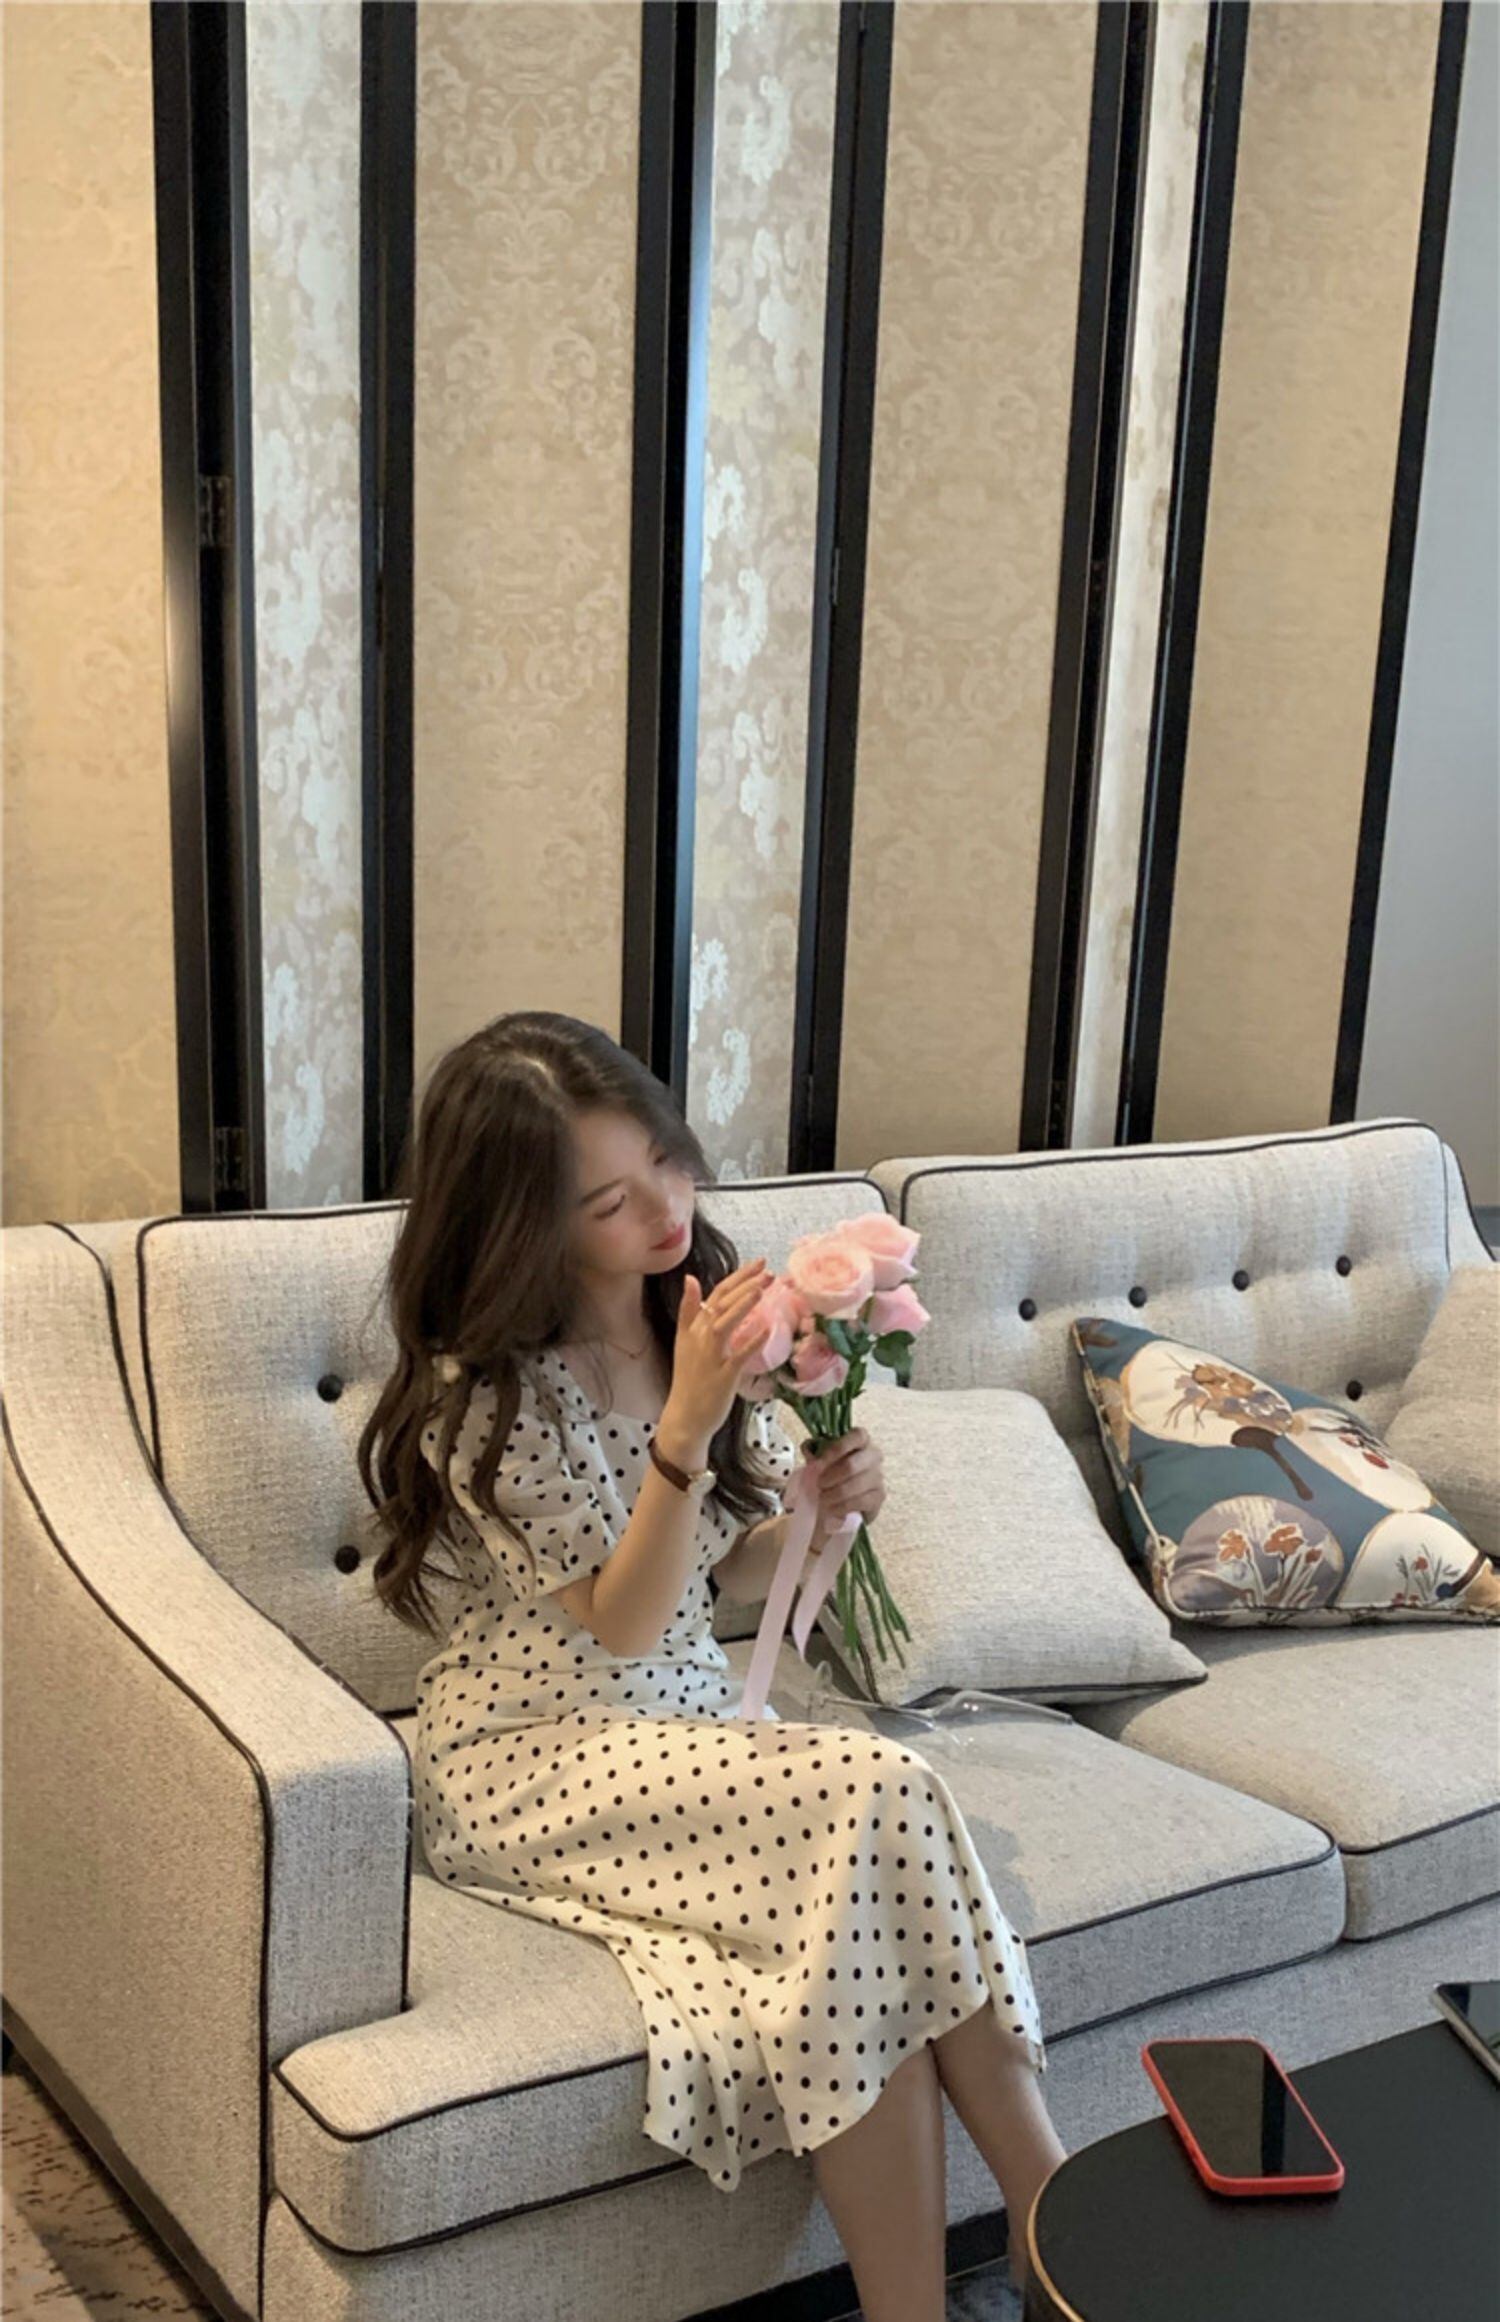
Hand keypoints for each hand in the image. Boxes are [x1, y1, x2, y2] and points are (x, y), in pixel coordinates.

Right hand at [664, 1259, 774, 1443]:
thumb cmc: (690, 1379)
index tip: (757, 1263)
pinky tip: (766, 1329)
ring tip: (761, 1288)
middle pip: (720, 1305)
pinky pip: (737, 1357)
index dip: (737, 1277)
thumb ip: (688, 1310)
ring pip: (724, 1325)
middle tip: (767, 1270)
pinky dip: (750, 1342)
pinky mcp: (722, 1377)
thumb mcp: (684, 1341)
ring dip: (741, 1305)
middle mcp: (700, 1339)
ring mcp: (710, 1358)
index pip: (715, 1294)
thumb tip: (690, 1279)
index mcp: (693, 1328)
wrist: (685, 1417)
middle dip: (744, 1285)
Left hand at [802, 1428, 885, 1547]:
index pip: (857, 1436)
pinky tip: (832, 1508)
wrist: (847, 1496)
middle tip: (819, 1484)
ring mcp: (878, 1476)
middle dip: (831, 1476)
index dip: (837, 1448)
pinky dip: (842, 1506)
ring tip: (822, 1498)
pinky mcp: (879, 1496)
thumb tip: (808, 1448)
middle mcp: (874, 1455)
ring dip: (835, 1494)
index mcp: (862, 1440)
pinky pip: (860, 1501)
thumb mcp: (823, 1458)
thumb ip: (814, 1450)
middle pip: (852, 1465)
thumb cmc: (835, 1471)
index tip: (819, 1462)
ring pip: (855, 1485)